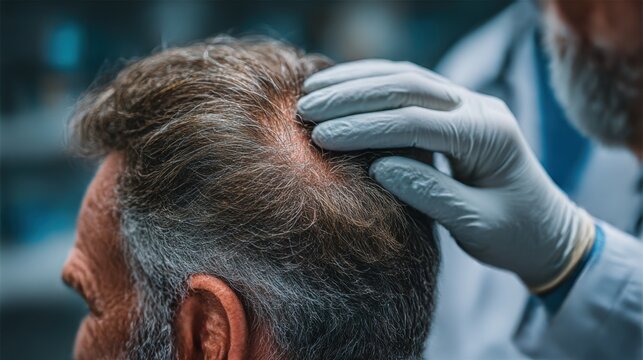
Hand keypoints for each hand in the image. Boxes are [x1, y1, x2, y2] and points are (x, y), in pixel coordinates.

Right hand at [298, 59, 595, 291]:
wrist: (546, 229)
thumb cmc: (514, 234)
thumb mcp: (476, 225)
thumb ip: (431, 194)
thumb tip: (380, 168)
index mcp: (490, 136)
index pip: (418, 122)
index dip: (366, 127)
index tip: (322, 136)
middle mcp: (479, 108)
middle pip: (409, 88)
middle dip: (353, 96)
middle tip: (307, 108)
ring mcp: (468, 103)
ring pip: (406, 77)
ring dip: (357, 81)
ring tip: (313, 91)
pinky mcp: (455, 108)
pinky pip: (410, 85)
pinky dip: (372, 83)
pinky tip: (342, 87)